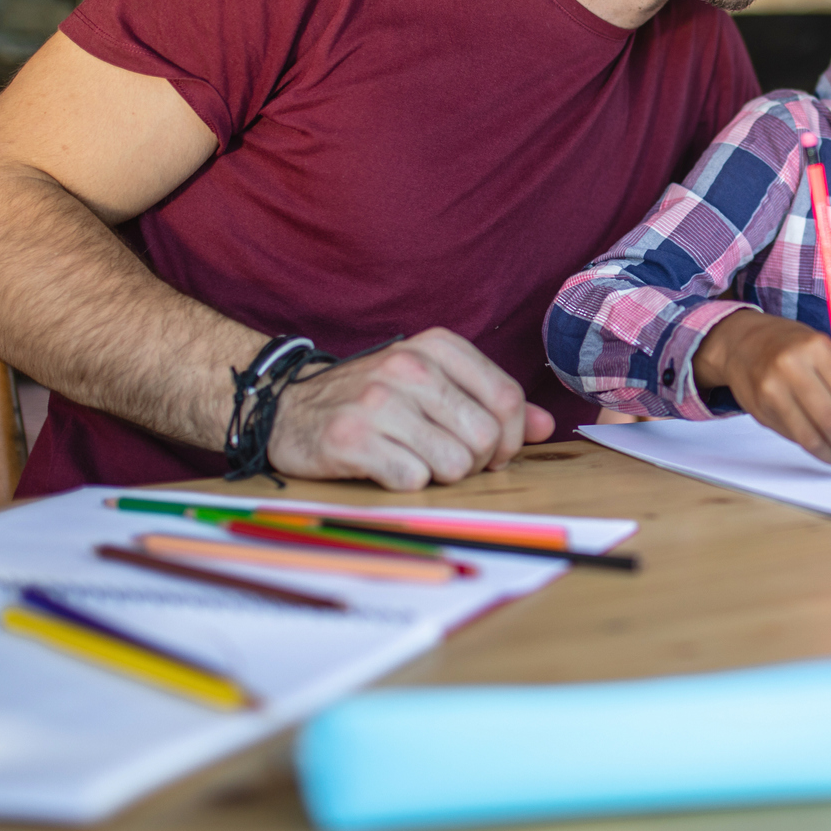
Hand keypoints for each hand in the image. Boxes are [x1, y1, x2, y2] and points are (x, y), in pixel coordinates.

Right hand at [267, 327, 553, 490]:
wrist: (287, 407)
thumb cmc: (373, 398)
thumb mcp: (433, 384)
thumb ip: (490, 401)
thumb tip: (543, 426)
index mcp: (437, 347)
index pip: (507, 398)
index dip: (510, 438)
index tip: (493, 452)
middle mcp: (409, 367)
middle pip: (484, 435)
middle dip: (477, 462)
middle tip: (451, 461)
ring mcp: (378, 401)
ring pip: (454, 463)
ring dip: (442, 475)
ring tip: (416, 460)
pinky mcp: (352, 438)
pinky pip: (413, 480)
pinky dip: (407, 483)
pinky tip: (386, 467)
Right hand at [694, 311, 830, 465]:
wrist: (742, 343)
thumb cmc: (794, 348)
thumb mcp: (828, 356)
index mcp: (817, 347)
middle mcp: (792, 367)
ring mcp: (772, 390)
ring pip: (811, 437)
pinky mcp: (760, 409)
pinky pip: (794, 438)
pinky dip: (814, 448)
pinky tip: (824, 448)